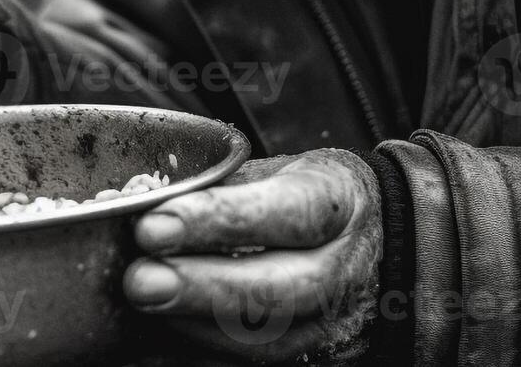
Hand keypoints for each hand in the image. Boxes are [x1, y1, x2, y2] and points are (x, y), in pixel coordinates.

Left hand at [124, 149, 381, 363]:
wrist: (380, 249)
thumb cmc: (317, 202)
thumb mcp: (286, 172)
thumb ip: (227, 187)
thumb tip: (146, 201)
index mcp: (339, 202)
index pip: (289, 213)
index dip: (221, 220)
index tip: (156, 225)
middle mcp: (344, 268)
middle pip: (279, 289)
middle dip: (202, 287)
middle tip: (141, 281)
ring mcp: (334, 323)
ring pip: (268, 340)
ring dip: (196, 323)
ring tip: (144, 302)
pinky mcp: (316, 358)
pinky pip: (254, 362)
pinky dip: (202, 346)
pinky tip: (162, 330)